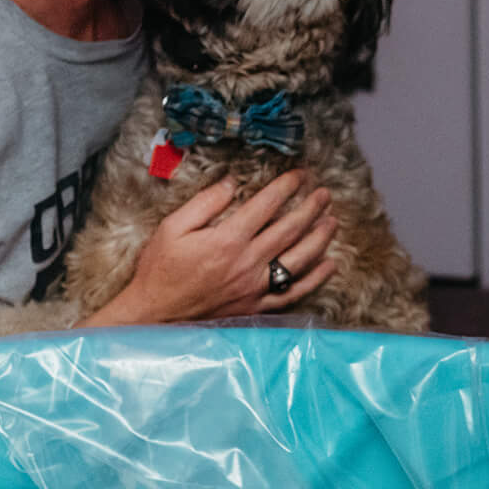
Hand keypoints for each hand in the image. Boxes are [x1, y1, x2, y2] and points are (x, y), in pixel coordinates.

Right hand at [90, 169, 336, 325]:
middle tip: (324, 194)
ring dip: (319, 238)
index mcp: (228, 239)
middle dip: (310, 208)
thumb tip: (231, 183)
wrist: (155, 314)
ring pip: (299, 259)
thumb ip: (205, 203)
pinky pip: (294, 292)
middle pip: (290, 229)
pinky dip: (315, 279)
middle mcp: (248, 262)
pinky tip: (329, 265)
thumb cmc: (160, 269)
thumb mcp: (173, 227)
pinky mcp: (257, 307)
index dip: (286, 187)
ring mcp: (256, 287)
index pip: (266, 206)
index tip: (299, 175)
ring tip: (332, 221)